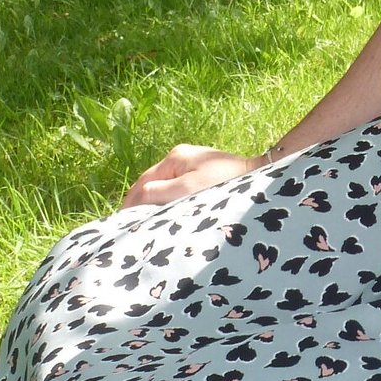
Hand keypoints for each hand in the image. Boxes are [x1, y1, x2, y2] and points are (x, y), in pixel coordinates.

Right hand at [120, 143, 260, 208]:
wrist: (258, 176)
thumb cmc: (223, 183)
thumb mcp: (188, 189)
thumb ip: (160, 193)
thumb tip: (136, 200)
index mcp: (175, 157)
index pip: (144, 181)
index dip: (132, 202)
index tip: (123, 222)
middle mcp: (181, 156)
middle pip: (152, 181)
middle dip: (140, 201)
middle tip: (130, 224)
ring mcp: (193, 162)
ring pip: (165, 184)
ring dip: (154, 201)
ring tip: (145, 221)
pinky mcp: (204, 171)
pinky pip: (178, 185)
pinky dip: (169, 198)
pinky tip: (168, 212)